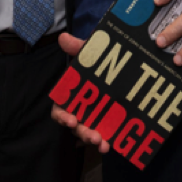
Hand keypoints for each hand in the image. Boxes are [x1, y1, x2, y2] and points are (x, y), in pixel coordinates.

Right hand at [50, 33, 110, 153]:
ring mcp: (93, 117)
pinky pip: (103, 136)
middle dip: (82, 131)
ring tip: (102, 143)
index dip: (62, 117)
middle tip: (92, 135)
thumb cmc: (100, 60)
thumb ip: (78, 46)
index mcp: (72, 93)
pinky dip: (105, 142)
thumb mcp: (91, 52)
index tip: (71, 120)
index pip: (60, 109)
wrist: (122, 65)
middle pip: (75, 125)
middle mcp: (80, 108)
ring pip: (88, 132)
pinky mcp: (107, 123)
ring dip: (93, 138)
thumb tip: (62, 37)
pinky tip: (110, 145)